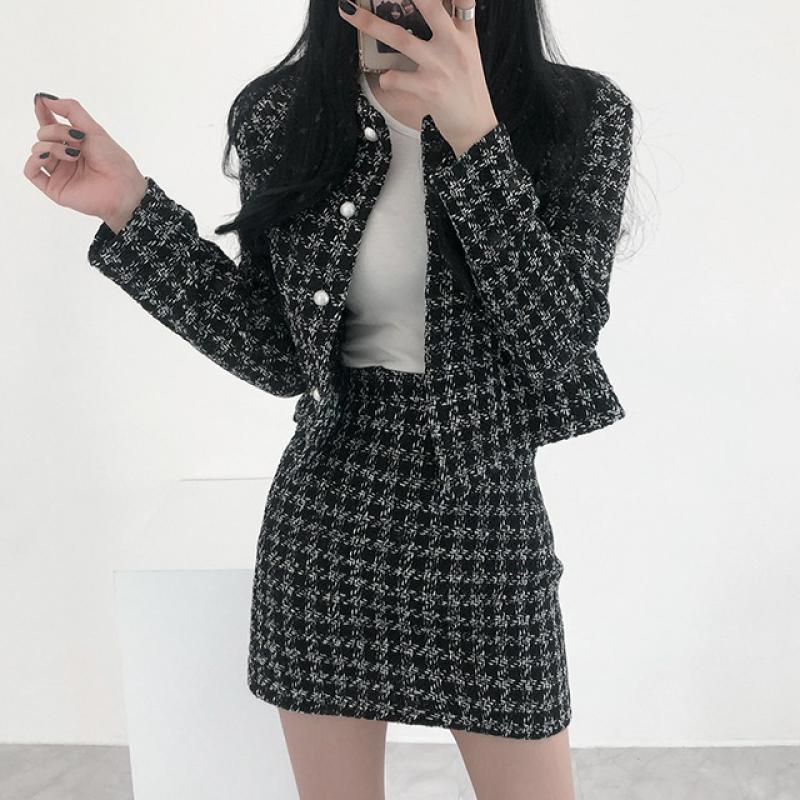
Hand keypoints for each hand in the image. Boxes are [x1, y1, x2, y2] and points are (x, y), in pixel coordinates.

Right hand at [24, 95, 147, 233]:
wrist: (123, 188)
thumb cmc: (114, 161)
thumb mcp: (93, 129)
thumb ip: (71, 110)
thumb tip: (45, 98)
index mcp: (74, 143)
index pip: (51, 125)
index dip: (43, 112)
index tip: (40, 101)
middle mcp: (64, 157)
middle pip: (43, 135)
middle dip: (55, 131)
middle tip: (77, 138)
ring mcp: (59, 173)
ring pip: (37, 150)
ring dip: (51, 146)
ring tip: (74, 154)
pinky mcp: (54, 188)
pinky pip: (30, 171)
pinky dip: (35, 159)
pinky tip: (48, 156)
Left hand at [338, 0, 498, 157]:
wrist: (475, 126)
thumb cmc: (467, 90)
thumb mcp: (470, 54)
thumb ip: (457, 29)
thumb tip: (435, 9)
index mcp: (465, 35)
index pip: (462, 0)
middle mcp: (454, 45)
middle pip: (429, 6)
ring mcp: (440, 66)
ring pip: (400, 38)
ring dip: (371, 23)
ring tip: (348, 12)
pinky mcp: (428, 89)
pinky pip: (396, 78)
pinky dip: (386, 77)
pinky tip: (387, 79)